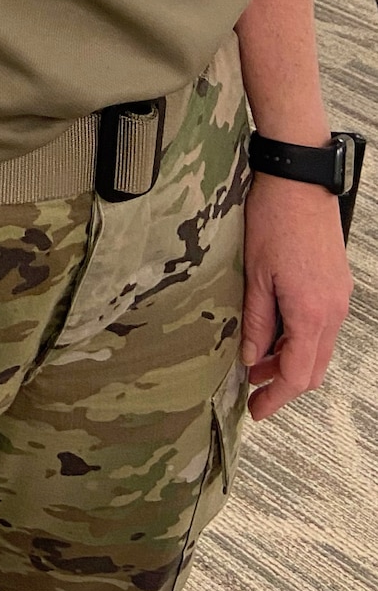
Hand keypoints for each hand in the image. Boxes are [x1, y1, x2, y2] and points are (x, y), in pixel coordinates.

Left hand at [240, 171, 351, 420]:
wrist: (299, 181)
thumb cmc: (274, 220)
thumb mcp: (255, 275)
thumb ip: (257, 321)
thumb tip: (251, 357)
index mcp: (312, 313)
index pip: (299, 374)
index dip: (277, 397)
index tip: (256, 409)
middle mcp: (333, 311)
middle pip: (314, 367)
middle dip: (283, 383)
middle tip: (252, 389)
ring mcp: (338, 298)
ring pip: (318, 347)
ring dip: (290, 359)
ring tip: (256, 360)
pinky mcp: (335, 284)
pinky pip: (321, 326)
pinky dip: (299, 338)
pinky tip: (274, 332)